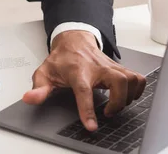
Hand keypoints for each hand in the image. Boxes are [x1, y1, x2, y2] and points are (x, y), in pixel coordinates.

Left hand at [22, 31, 146, 131]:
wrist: (73, 41)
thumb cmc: (61, 60)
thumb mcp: (44, 73)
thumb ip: (38, 89)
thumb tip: (29, 99)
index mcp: (77, 71)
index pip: (83, 91)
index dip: (87, 109)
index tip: (91, 126)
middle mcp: (97, 67)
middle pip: (118, 82)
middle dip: (118, 102)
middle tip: (108, 113)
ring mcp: (111, 66)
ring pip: (131, 79)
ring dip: (128, 97)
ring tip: (116, 105)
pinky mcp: (120, 68)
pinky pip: (138, 78)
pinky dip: (137, 90)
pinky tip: (126, 96)